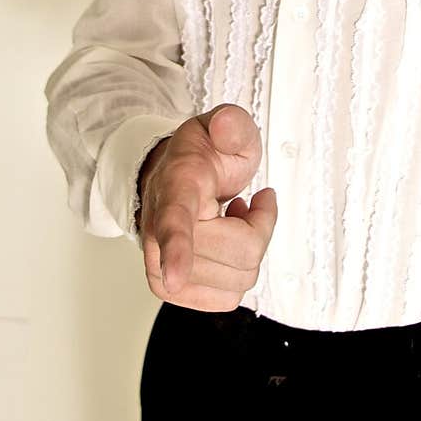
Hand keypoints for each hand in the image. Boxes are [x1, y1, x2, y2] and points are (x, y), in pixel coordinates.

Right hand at [137, 104, 276, 312]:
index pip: (174, 220)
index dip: (177, 248)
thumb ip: (232, 123)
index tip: (174, 275)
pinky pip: (228, 298)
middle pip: (239, 250)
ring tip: (235, 219)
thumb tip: (226, 125)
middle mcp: (160, 229)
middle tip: (250, 200)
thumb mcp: (223, 126)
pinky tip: (228, 244)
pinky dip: (238, 271)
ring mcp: (161, 266)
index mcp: (175, 186)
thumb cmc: (202, 157)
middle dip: (260, 225)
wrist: (172, 177)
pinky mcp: (172, 291)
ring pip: (238, 277)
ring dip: (250, 247)